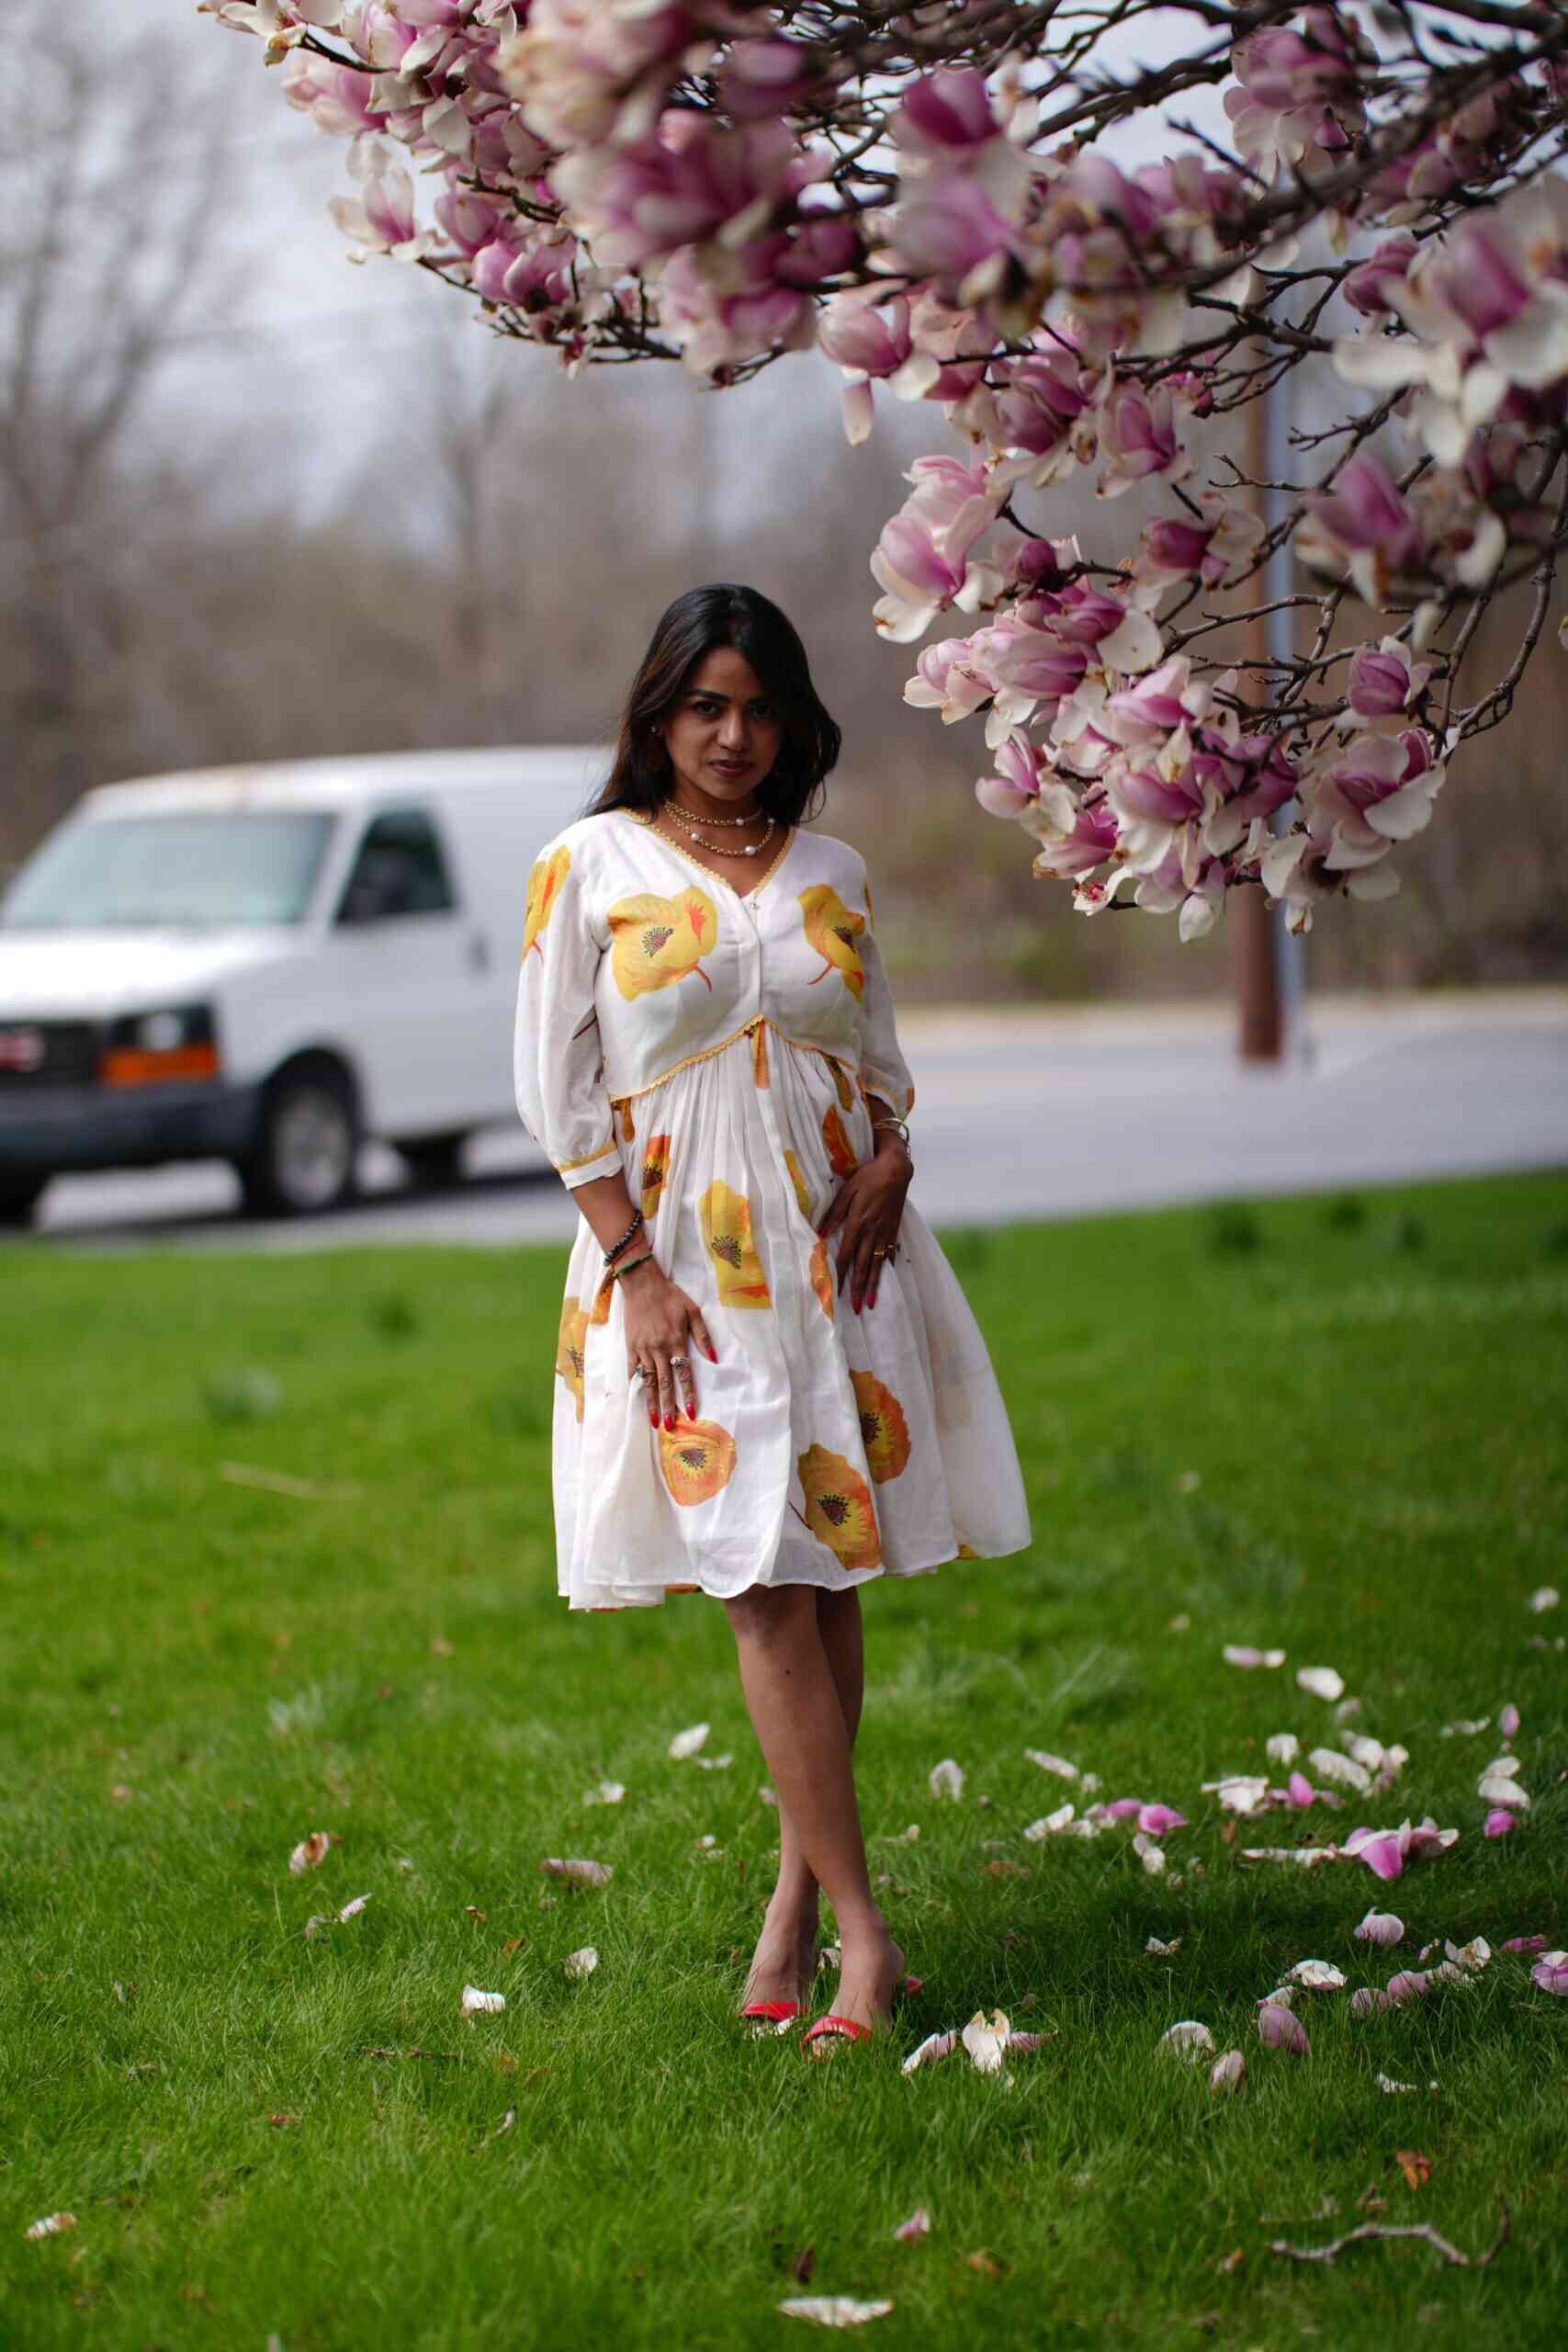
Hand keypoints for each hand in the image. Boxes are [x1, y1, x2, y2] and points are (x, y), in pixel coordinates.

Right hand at [621, 1259, 716, 1429]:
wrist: (642, 1284)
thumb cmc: (670, 1297)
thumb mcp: (692, 1311)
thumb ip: (703, 1335)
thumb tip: (714, 1358)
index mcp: (676, 1342)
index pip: (684, 1374)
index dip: (688, 1394)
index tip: (691, 1412)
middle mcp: (659, 1350)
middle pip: (665, 1384)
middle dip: (667, 1407)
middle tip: (669, 1427)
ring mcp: (643, 1350)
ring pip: (648, 1381)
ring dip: (650, 1402)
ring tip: (653, 1421)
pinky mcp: (631, 1347)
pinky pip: (632, 1370)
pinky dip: (634, 1386)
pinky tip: (635, 1399)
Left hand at [816, 1135, 910, 1314]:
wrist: (896, 1170)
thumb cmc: (867, 1177)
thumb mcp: (846, 1191)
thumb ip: (833, 1213)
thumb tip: (820, 1234)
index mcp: (857, 1223)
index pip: (846, 1254)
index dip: (840, 1274)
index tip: (835, 1291)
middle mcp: (872, 1232)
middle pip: (862, 1266)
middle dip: (858, 1289)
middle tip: (855, 1309)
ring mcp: (885, 1233)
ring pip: (877, 1265)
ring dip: (873, 1285)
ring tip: (871, 1303)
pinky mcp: (894, 1231)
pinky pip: (888, 1254)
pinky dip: (885, 1269)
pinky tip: (884, 1281)